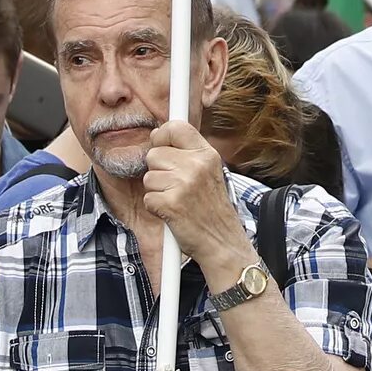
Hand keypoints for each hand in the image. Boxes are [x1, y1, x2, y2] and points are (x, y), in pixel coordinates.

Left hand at [138, 120, 243, 269]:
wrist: (222, 243)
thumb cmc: (212, 209)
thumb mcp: (210, 172)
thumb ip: (188, 153)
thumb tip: (157, 135)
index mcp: (207, 155)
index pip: (176, 127)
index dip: (162, 135)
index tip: (160, 144)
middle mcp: (196, 166)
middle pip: (154, 154)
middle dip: (158, 170)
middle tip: (175, 185)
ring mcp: (183, 185)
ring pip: (148, 177)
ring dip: (157, 191)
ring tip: (177, 200)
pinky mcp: (171, 204)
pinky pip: (148, 197)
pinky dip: (156, 208)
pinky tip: (172, 212)